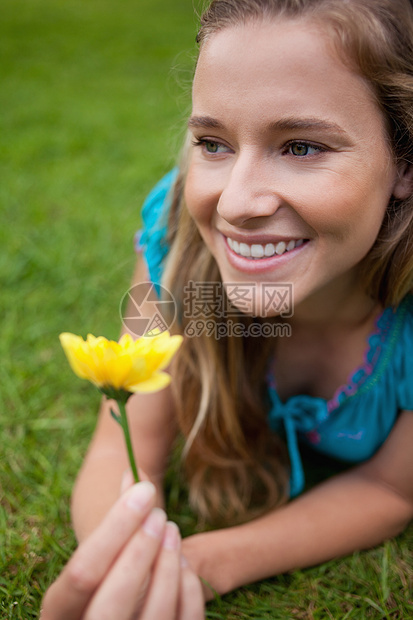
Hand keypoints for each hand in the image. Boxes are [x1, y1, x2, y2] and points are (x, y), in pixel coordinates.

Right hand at [40, 482, 204, 618]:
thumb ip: (115, 513)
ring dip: (168, 564)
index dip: (115, 528)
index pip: (82, 573)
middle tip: (159, 514)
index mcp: (60, 610)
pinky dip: (187, 589)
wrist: (113, 605)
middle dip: (140, 552)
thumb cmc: (104, 565)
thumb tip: (134, 475)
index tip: (145, 490)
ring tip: (171, 529)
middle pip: (111, 604)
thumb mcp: (100, 545)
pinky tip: (182, 562)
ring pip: (152, 616)